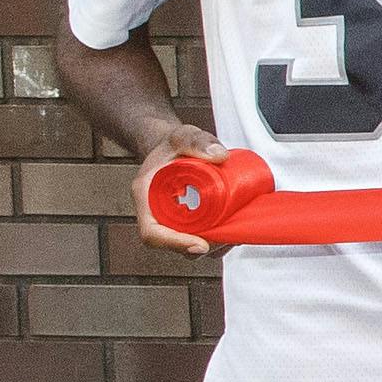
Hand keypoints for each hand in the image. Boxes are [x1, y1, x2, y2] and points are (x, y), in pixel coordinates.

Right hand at [130, 119, 230, 256]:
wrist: (173, 149)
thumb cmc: (173, 145)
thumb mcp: (183, 135)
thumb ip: (198, 140)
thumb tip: (220, 156)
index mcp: (146, 197)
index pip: (152, 232)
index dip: (175, 243)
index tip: (201, 245)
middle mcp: (156, 214)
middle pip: (176, 244)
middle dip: (204, 246)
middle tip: (229, 237)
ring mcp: (173, 221)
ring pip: (191, 244)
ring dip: (215, 246)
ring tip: (235, 232)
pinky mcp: (188, 223)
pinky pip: (201, 238)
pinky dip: (218, 239)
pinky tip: (235, 230)